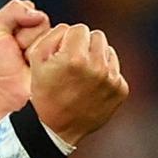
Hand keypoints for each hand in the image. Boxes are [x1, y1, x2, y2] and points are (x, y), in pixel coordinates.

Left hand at [0, 0, 50, 130]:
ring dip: (35, 51)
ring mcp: (54, 52)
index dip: (20, 27)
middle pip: (45, 23)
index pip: (35, 13)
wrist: (1, 93)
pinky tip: (35, 69)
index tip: (10, 42)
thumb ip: (13, 9)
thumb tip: (37, 12)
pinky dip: (46, 59)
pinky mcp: (62, 65)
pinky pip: (61, 51)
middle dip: (26, 38)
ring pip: (53, 37)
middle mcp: (44, 38)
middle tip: (18, 54)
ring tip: (26, 63)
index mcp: (29, 28)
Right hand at [26, 24, 128, 144]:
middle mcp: (97, 67)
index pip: (80, 28)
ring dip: (97, 58)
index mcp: (75, 57)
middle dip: (85, 45)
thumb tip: (71, 29)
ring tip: (83, 75)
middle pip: (97, 36)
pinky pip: (115, 69)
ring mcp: (112, 80)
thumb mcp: (36, 59)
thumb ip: (53, 35)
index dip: (69, 39)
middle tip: (74, 62)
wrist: (56, 128)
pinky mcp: (121, 90)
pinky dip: (105, 74)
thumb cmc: (44, 91)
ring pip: (108, 51)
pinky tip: (92, 86)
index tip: (63, 53)